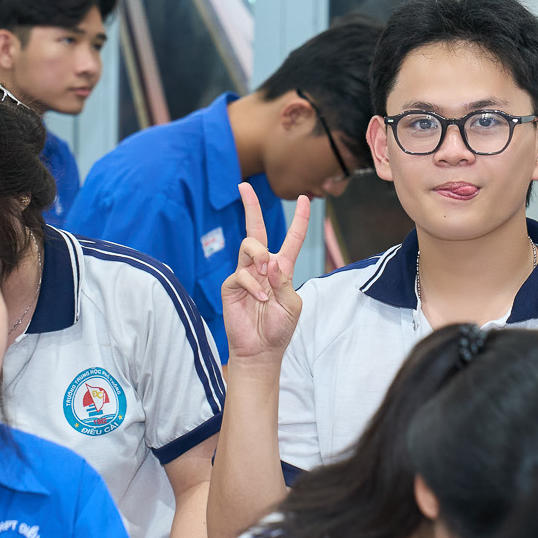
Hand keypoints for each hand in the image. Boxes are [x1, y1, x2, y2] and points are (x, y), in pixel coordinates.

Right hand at [221, 186, 309, 363]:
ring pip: (249, 246)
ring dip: (260, 255)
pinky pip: (241, 273)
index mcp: (282, 268)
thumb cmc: (279, 328)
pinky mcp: (231, 285)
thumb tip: (269, 261)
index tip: (305, 198)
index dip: (300, 219)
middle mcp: (262, 267)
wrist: (260, 350)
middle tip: (243, 186)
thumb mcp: (292, 304)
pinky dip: (253, 285)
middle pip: (256, 230)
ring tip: (265, 274)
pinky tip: (260, 299)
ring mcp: (245, 274)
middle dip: (250, 207)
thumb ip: (284, 281)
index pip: (291, 238)